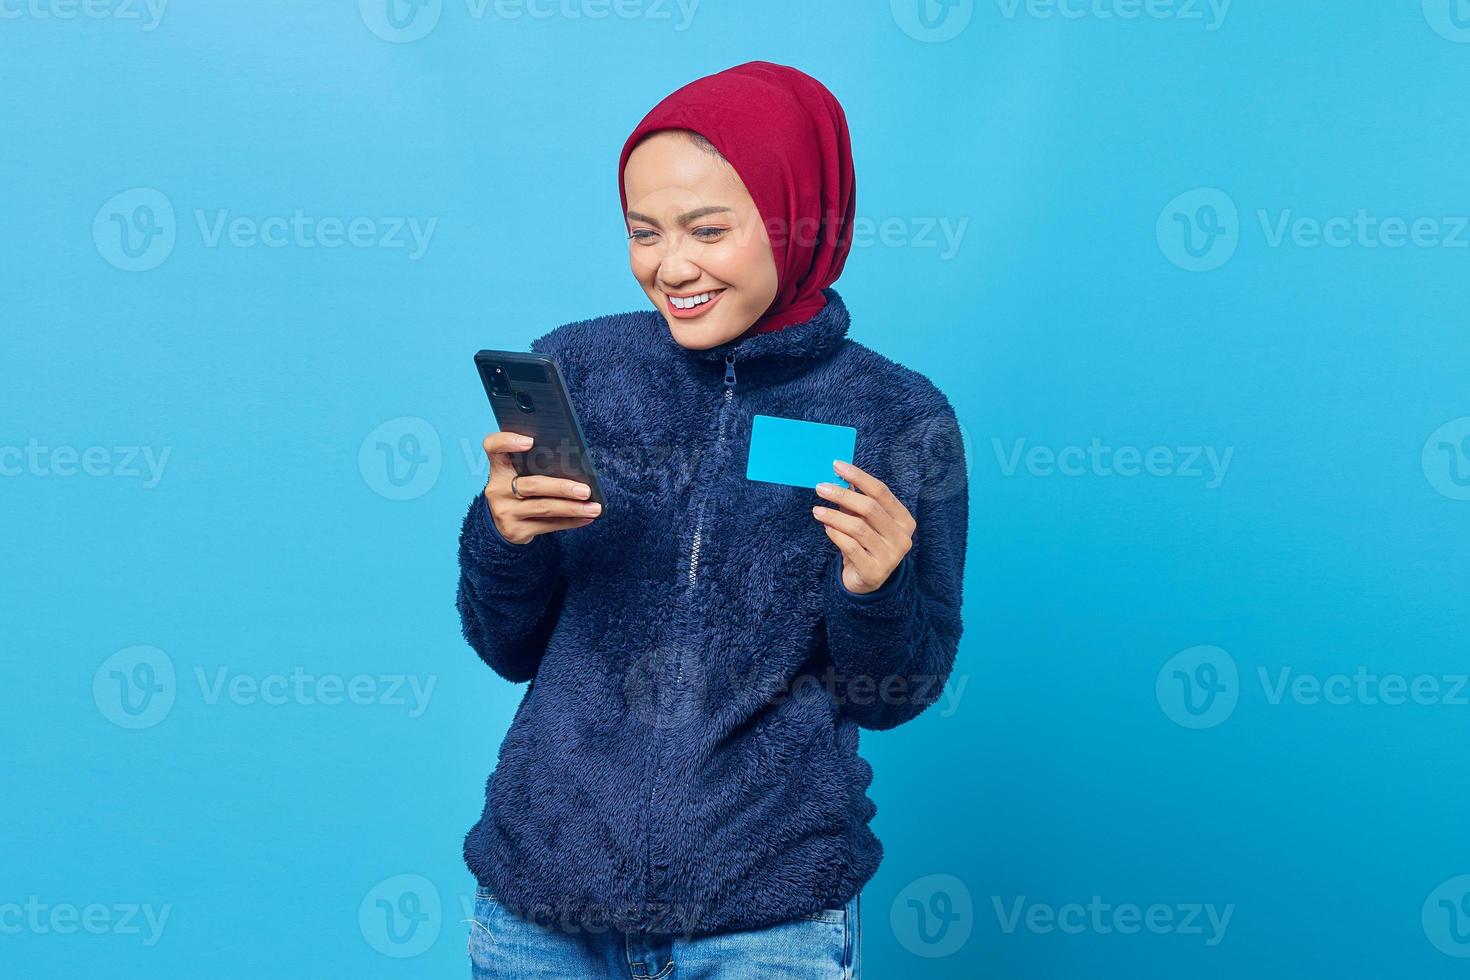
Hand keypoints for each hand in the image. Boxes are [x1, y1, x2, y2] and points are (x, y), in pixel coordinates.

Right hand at [482, 431, 601, 544]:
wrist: (505, 523)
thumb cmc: (522, 489)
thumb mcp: (522, 474)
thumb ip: (537, 465)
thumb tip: (577, 466)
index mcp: (499, 467)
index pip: (493, 447)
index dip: (508, 441)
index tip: (530, 441)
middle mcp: (497, 489)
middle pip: (532, 485)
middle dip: (562, 488)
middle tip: (586, 490)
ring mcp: (504, 512)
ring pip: (544, 508)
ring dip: (573, 508)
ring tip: (594, 508)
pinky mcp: (514, 530)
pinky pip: (548, 525)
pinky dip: (571, 521)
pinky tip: (587, 517)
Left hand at [812, 460, 914, 594]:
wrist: (868, 581)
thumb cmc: (867, 544)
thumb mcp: (865, 521)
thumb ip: (856, 501)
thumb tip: (841, 476)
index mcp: (904, 519)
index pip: (881, 492)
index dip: (859, 477)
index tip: (837, 465)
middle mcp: (902, 537)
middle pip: (870, 508)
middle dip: (842, 495)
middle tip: (821, 488)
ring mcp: (891, 556)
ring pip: (859, 528)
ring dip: (834, 516)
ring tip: (817, 510)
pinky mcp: (875, 572)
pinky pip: (851, 548)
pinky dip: (836, 535)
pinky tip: (827, 528)